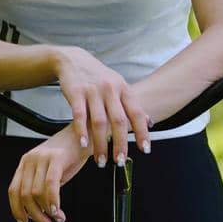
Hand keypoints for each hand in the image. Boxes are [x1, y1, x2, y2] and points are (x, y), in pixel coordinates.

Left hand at [8, 131, 89, 221]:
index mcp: (25, 163)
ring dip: (48, 212)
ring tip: (58, 219)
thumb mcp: (49, 172)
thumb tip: (38, 213)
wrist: (84, 135)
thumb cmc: (68, 156)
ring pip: (37, 192)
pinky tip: (58, 210)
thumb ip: (41, 188)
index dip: (17, 210)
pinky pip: (50, 184)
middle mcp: (30, 160)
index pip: (13, 190)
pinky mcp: (56, 158)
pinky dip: (53, 201)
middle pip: (25, 194)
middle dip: (36, 215)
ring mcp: (42, 158)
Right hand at [53, 46, 150, 167]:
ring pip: (99, 122)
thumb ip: (131, 104)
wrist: (73, 60)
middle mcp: (110, 89)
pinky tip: (84, 144)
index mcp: (124, 89)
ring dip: (100, 144)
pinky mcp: (75, 92)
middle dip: (120, 144)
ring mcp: (92, 91)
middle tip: (119, 161)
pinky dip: (82, 131)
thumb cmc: (98, 77)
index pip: (137, 113)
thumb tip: (149, 122)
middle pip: (118, 121)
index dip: (142, 132)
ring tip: (100, 160)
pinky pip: (79, 115)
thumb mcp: (118, 86)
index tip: (145, 150)